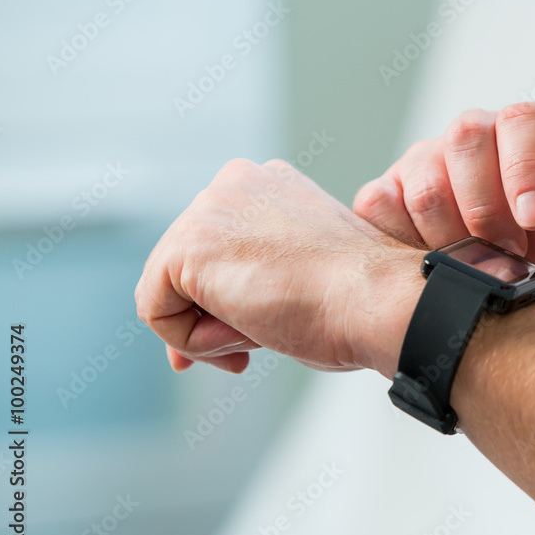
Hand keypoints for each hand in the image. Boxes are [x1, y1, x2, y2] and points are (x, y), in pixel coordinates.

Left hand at [134, 159, 423, 375]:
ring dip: (208, 331)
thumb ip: (254, 280)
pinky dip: (192, 341)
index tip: (254, 333)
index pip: (217, 247)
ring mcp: (208, 209)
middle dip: (209, 318)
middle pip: (186, 268)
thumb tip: (199, 325)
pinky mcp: (187, 246)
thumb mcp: (301, 275)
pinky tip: (246, 333)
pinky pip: (156, 311)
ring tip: (262, 334)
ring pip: (168, 290)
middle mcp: (234, 183)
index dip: (223, 301)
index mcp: (269, 185)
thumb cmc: (359, 299)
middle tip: (249, 351)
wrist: (378, 299)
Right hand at [353, 103, 534, 308]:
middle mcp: (476, 135)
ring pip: (424, 182)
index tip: (534, 220)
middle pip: (466, 138)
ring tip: (477, 265)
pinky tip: (434, 264)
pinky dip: (404, 243)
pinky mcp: (387, 192)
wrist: (509, 306)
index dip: (526, 168)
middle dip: (486, 210)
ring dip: (451, 237)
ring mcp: (425, 161)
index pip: (523, 120)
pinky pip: (379, 205)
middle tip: (507, 255)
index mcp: (533, 134)